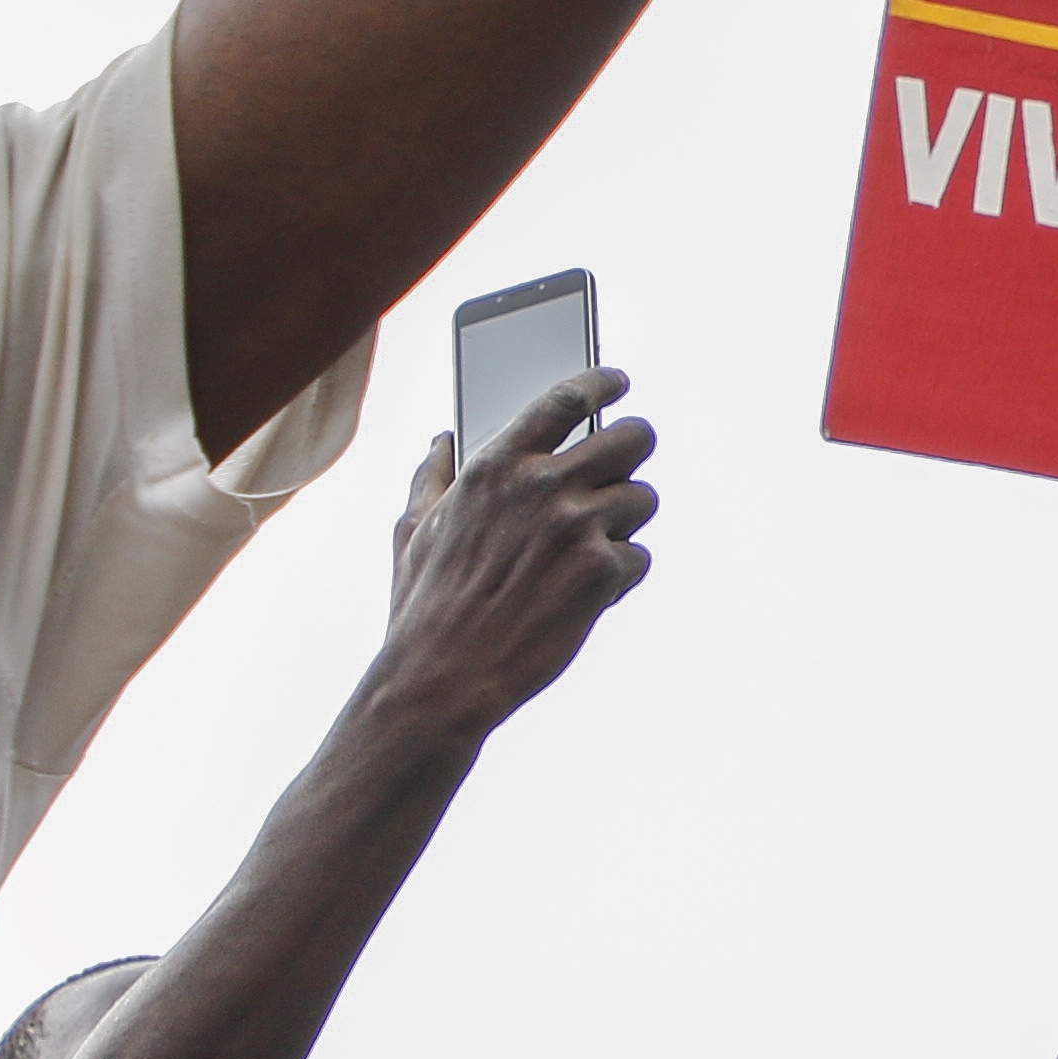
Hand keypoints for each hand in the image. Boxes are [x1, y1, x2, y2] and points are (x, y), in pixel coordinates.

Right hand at [373, 368, 655, 734]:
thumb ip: (431, 477)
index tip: (620, 381)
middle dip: (634, 452)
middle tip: (626, 468)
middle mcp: (542, 484)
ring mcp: (578, 526)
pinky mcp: (603, 571)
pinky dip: (622, 575)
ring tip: (594, 548)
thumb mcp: (413, 529)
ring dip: (627, 522)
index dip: (602, 381)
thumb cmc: (424, 606)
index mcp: (495, 465)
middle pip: (630, 438)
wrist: (444, 677)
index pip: (565, 399)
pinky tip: (590, 593)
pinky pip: (641, 557)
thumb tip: (440, 440)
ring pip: (644, 499)